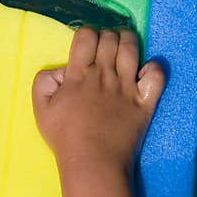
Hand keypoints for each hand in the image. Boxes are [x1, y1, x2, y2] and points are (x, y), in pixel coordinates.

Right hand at [32, 27, 165, 175]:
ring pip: (131, 49)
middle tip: (104, 45)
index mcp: (79, 75)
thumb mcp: (40, 108)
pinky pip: (156, 76)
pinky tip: (144, 70)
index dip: (86, 33)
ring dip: (128, 40)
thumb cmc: (65, 137)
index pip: (86, 37)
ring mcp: (126, 87)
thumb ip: (43, 81)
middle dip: (106, 35)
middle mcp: (104, 75)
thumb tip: (61, 70)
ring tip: (124, 43)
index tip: (86, 43)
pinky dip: (153, 67)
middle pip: (109, 39)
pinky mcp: (145, 101)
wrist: (93, 162)